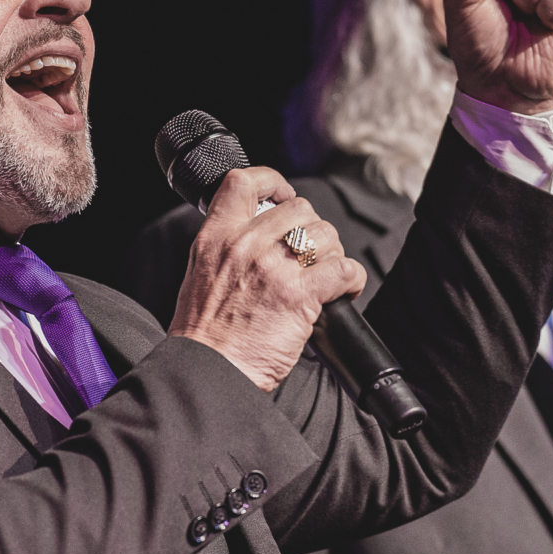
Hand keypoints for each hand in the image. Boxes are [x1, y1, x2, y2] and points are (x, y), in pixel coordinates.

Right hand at [169, 167, 366, 390]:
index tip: (284, 197)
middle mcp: (244, 245)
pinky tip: (343, 292)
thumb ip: (228, 249)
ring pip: (325, 235)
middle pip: (299, 208)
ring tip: (325, 277)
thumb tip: (261, 237)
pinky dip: (351, 280)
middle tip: (310, 257)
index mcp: (215, 237)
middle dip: (312, 230)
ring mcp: (273, 268)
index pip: (244, 182)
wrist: (208, 371)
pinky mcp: (299, 295)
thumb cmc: (205, 335)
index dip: (273, 182)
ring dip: (332, 255)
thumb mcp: (202, 275)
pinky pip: (343, 269)